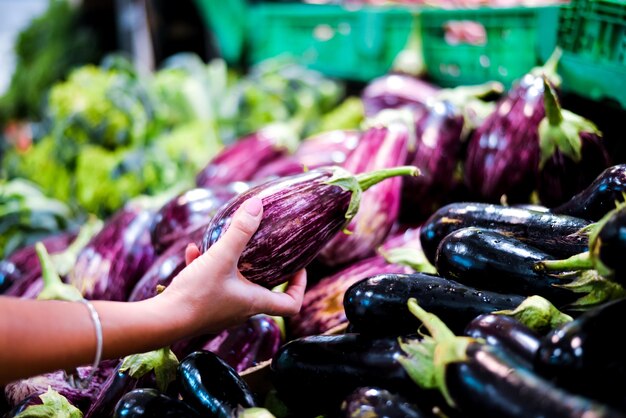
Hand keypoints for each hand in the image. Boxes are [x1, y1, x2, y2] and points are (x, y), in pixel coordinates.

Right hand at [158, 196, 306, 336]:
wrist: (160, 321)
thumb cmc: (196, 295)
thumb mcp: (221, 257)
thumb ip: (240, 231)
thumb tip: (258, 205)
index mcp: (254, 302)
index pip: (291, 304)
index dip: (299, 287)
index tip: (299, 268)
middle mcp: (241, 310)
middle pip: (265, 293)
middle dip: (268, 271)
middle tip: (267, 251)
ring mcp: (221, 311)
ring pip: (235, 285)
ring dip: (233, 265)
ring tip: (226, 245)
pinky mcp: (201, 308)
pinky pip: (210, 284)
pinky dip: (206, 267)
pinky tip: (193, 251)